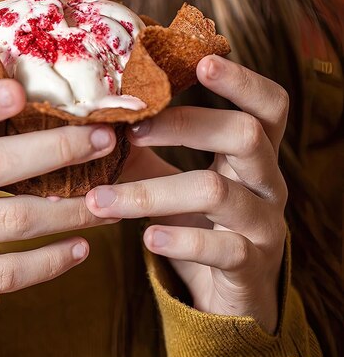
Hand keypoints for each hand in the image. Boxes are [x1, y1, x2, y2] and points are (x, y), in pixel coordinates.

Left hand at [86, 55, 288, 332]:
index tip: (199, 61)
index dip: (241, 81)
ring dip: (150, 192)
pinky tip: (147, 238)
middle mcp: (267, 182)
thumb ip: (144, 149)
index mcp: (252, 154)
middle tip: (132, 129)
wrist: (226, 295)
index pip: (267, 105)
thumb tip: (88, 117)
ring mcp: (264, 224)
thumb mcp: (173, 180)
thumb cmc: (197, 224)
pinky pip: (222, 248)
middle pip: (245, 134)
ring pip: (217, 192)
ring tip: (101, 199)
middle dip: (186, 124)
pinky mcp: (252, 266)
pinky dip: (180, 239)